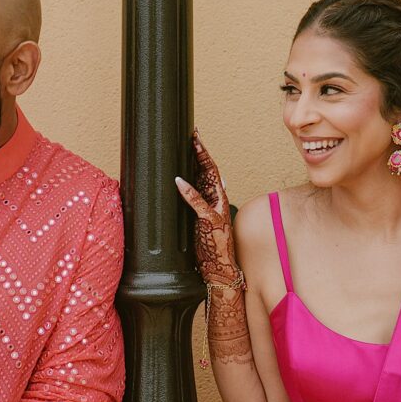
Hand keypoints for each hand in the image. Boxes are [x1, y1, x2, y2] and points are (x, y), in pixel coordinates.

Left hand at [174, 133, 243, 290]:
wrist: (221, 267)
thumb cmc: (213, 245)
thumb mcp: (208, 220)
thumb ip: (208, 202)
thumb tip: (216, 182)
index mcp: (217, 199)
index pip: (211, 171)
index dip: (202, 154)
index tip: (195, 138)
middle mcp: (219, 201)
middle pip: (211, 170)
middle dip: (202, 151)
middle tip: (194, 134)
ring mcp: (216, 210)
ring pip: (209, 180)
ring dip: (200, 162)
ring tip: (192, 145)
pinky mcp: (210, 221)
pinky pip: (198, 204)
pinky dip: (188, 192)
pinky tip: (179, 182)